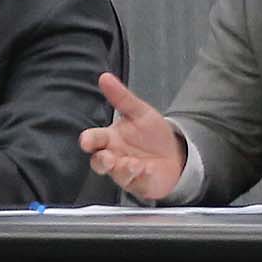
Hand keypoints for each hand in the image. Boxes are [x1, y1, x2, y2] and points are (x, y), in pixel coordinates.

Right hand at [80, 72, 186, 200]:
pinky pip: (138, 183)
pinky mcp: (141, 184)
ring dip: (123, 169)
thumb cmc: (152, 135)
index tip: (86, 140)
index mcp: (110, 139)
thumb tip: (105, 77)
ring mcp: (126, 173)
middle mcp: (115, 157)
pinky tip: (148, 169)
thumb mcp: (140, 112)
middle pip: (98, 162)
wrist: (175, 154)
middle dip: (101, 161)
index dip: (88, 141)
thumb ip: (121, 97)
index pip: (93, 140)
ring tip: (133, 163)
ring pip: (117, 175)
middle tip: (108, 157)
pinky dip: (142, 176)